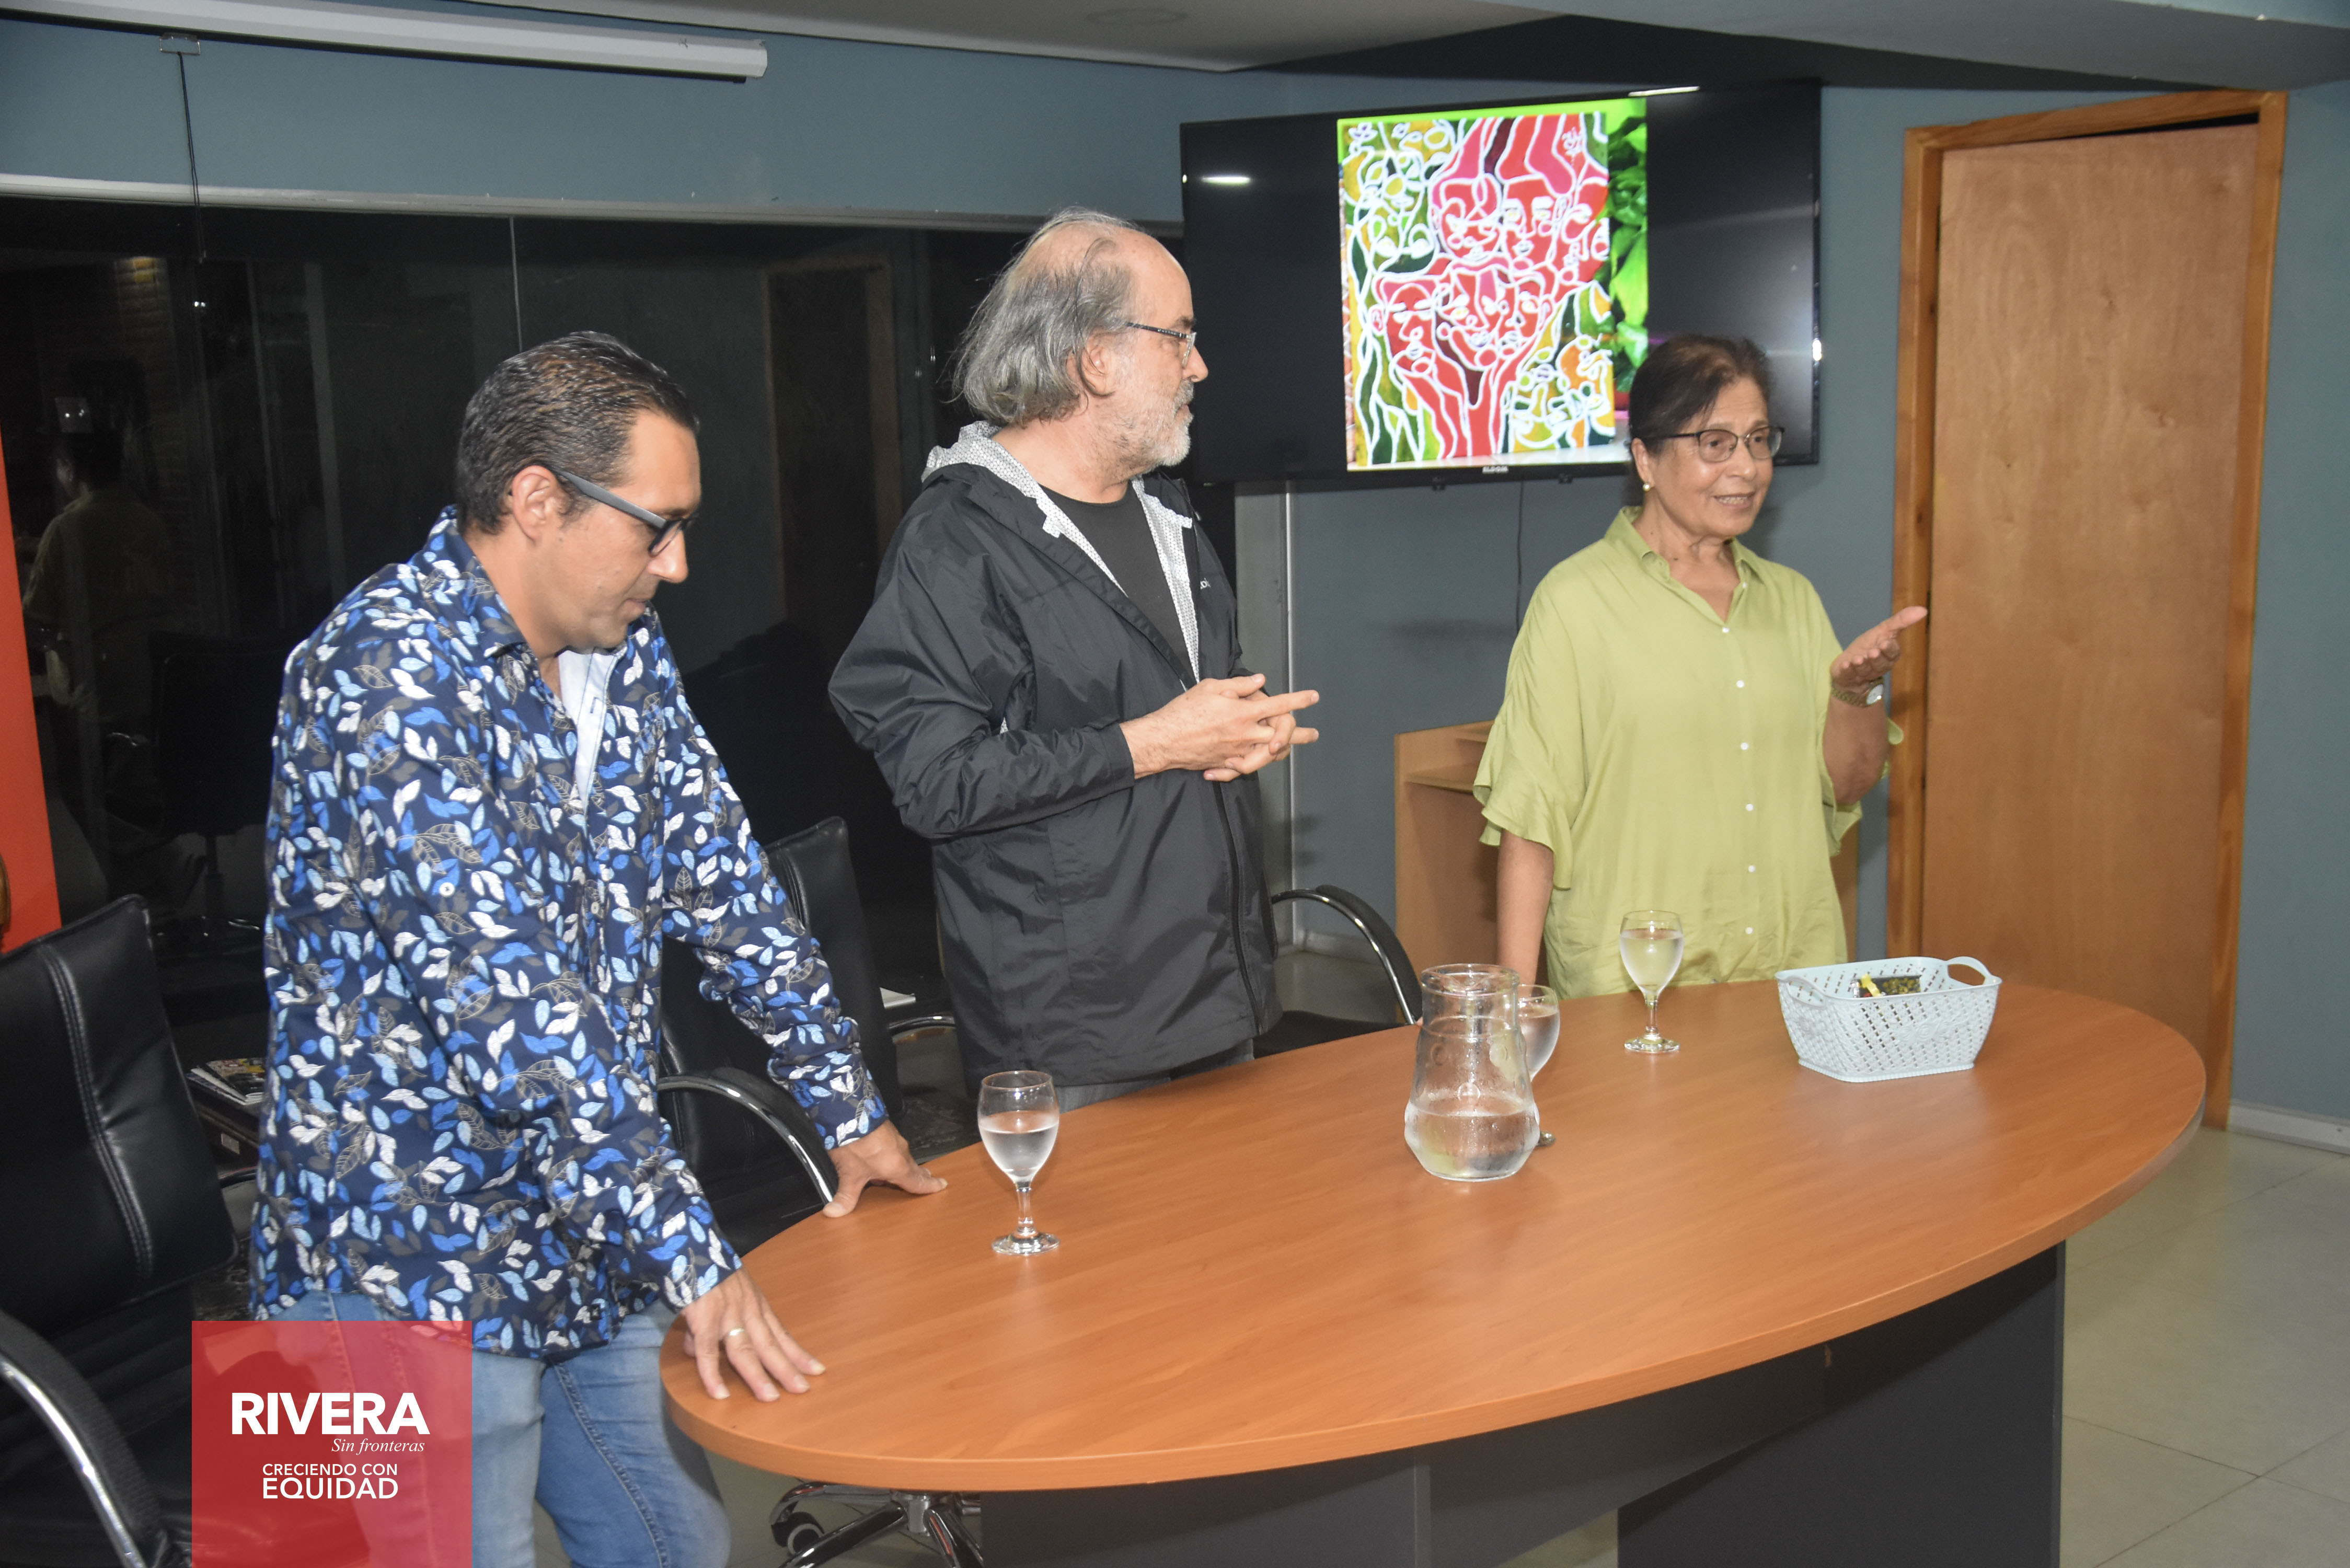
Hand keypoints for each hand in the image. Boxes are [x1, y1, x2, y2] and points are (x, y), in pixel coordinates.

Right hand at [677, 1270, 822, 1400]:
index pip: (780, 1333)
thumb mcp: (721, 1291)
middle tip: (802, 1390)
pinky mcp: (704, 1319)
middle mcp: (747, 1310)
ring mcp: (727, 1315)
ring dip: (758, 1377)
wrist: (689, 1244)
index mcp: (755, 1304)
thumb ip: (712, 1322)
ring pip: (745, 1351)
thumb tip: (693, 1350)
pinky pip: (707, 1352)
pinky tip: (719, 1394)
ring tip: (771, 1398)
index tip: (816, 1370)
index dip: (797, 1353)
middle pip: (770, 1345)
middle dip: (787, 1370)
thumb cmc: (706, 1267)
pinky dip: (712, 1375)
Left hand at [822, 1121, 946, 1217]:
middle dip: (921, 1175)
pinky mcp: (887, 1131)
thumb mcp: (849, 1175)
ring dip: (907, 1165)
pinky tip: (885, 1156)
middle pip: (914, 1169)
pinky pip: (896, 1147)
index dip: (929, 1186)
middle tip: (929, 1179)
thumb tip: (834, 1213)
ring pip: (905, 1157)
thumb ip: (845, 1196)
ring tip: (906, 1171)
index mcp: (898, 1168)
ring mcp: (895, 1140)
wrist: (852, 1113)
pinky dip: (895, 1155)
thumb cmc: (855, 1145)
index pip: (918, 1182)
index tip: (942, 1185)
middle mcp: (901, 1154)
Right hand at [1121, 673, 1321, 779]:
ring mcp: (1237, 751)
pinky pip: (1249, 765)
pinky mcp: (1227, 763)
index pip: (1278, 704)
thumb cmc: (1183, 711)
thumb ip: (1239, 685)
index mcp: (1242, 712)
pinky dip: (1257, 762)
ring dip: (1285, 750)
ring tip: (1293, 748)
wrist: (1164, 739)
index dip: (1298, 700)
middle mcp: (1245, 733)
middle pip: (1282, 735)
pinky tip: (1263, 758)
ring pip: (1270, 753)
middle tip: (1313, 734)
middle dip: (1300, 734)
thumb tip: (1260, 681)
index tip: (1312, 697)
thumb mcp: (1210, 687)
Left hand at [1830, 606, 1927, 694]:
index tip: (1885, 643)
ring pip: (1865, 670)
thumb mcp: (1882, 631)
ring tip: (1857, 659)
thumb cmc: (1868, 646)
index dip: (1889, 649)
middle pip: (1880, 664)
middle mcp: (1878, 666)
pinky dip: (1847, 670)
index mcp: (1888, 655)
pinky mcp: (1849, 678)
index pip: (1892, 653)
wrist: (1847, 665)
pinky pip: (1849, 675)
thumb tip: (1923, 610)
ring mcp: (1863, 674)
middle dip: (1876, 659)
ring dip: (1861, 664)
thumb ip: (1900, 621)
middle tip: (1872, 652)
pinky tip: (1845, 665)